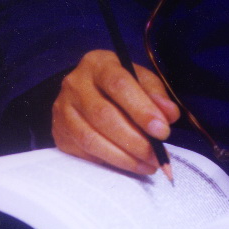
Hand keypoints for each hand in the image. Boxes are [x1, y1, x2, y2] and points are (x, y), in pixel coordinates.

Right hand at [52, 50, 179, 175]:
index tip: (163, 131)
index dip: (142, 109)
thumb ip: (156, 94)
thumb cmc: (120, 85)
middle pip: (104, 115)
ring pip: (92, 139)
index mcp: (98, 64)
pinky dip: (109, 163)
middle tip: (158, 156)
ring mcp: (63, 110)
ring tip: (148, 165)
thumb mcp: (140, 79)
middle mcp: (75, 84)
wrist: (87, 92)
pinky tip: (130, 165)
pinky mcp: (59, 134)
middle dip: (136, 140)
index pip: (119, 84)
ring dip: (124, 158)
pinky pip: (84, 153)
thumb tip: (170, 115)